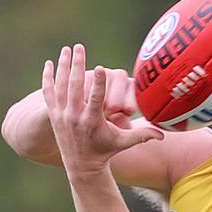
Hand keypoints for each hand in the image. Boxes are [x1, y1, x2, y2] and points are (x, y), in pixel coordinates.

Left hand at [42, 44, 163, 175]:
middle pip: (75, 87)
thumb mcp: (123, 142)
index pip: (96, 99)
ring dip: (63, 66)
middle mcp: (75, 117)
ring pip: (61, 86)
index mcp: (93, 122)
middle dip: (78, 65)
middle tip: (80, 47)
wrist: (81, 165)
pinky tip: (50, 64)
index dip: (99, 83)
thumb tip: (163, 135)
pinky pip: (48, 93)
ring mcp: (62, 115)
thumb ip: (142, 136)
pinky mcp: (54, 115)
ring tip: (67, 49)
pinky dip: (48, 78)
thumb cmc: (106, 150)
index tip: (100, 68)